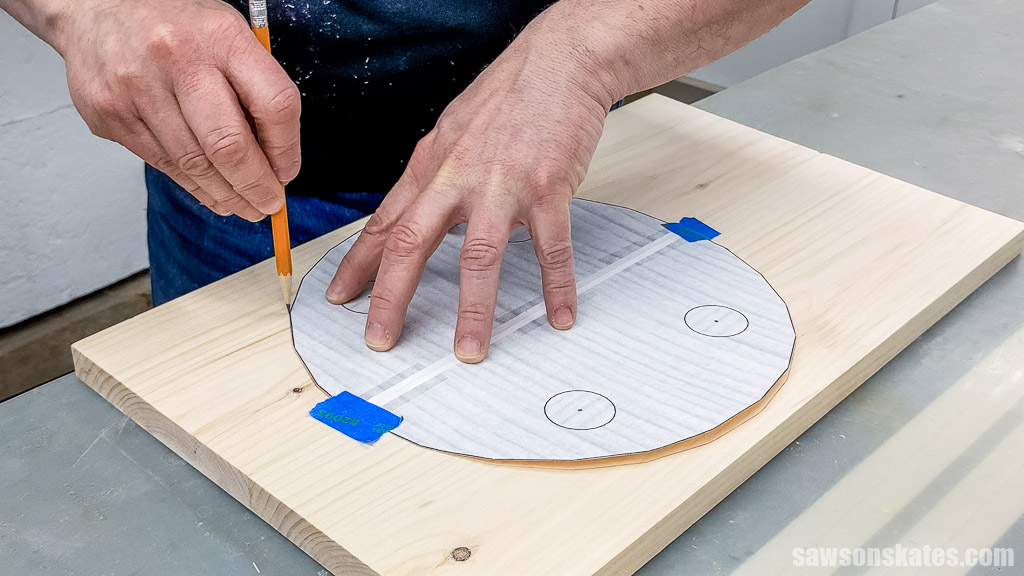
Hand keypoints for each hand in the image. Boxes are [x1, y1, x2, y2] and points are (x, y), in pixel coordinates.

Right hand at [57, 0, 299, 219]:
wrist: (95, 7)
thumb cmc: (175, 26)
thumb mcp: (227, 37)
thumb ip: (254, 88)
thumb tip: (274, 158)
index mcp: (221, 37)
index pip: (274, 104)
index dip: (286, 149)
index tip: (287, 172)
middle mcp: (177, 59)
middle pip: (229, 146)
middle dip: (255, 186)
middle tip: (268, 204)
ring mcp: (137, 88)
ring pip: (193, 164)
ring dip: (225, 194)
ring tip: (243, 206)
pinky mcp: (109, 113)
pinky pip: (162, 163)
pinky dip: (192, 185)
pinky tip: (210, 192)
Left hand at [326, 20, 614, 362]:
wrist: (559, 62)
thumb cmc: (507, 97)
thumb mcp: (451, 132)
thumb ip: (433, 176)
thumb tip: (413, 213)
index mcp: (432, 166)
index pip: (386, 223)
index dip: (359, 264)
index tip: (340, 298)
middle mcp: (458, 177)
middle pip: (414, 243)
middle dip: (392, 297)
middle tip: (381, 339)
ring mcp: (503, 184)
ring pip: (479, 256)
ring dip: (473, 308)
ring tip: (469, 350)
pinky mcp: (548, 188)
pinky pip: (551, 247)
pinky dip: (558, 285)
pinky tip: (560, 314)